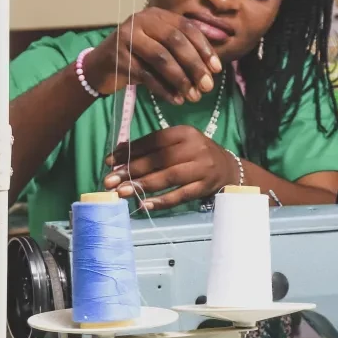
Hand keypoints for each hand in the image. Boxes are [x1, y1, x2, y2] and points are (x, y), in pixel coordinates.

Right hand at [84, 8, 221, 104]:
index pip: (186, 27)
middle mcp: (141, 21)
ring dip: (181, 79)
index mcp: (156, 15)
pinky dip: (164, 89)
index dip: (204, 48)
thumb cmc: (137, 57)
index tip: (217, 69)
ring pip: (161, 58)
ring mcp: (127, 38)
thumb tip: (217, 57)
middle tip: (207, 86)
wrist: (99, 68)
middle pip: (175, 41)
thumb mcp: (160, 47)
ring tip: (193, 96)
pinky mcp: (118, 58)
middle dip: (195, 65)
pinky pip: (147, 75)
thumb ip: (184, 47)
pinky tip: (175, 100)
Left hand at [102, 126, 239, 210]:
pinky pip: (181, 195)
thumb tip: (119, 152)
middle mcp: (195, 147)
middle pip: (159, 159)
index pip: (154, 141)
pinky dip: (162, 201)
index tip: (109, 161)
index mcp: (185, 132)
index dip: (130, 151)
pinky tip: (144, 205)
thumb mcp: (178, 144)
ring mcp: (202, 168)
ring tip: (122, 192)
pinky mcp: (205, 187)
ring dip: (143, 185)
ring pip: (169, 177)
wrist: (228, 169)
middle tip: (110, 181)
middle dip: (132, 170)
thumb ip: (152, 147)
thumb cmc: (196, 155)